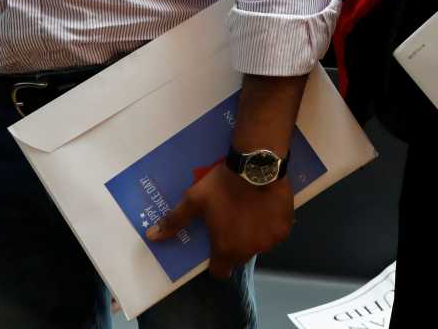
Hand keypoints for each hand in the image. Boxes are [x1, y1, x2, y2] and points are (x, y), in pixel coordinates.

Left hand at [146, 161, 293, 277]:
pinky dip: (271, 225)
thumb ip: (175, 221)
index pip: (220, 271)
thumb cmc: (223, 185)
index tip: (215, 247)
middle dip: (235, 245)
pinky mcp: (286, 227)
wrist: (257, 165)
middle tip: (231, 223)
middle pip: (240, 257)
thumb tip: (151, 237)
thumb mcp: (194, 200)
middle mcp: (250, 250)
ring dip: (254, 236)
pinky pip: (276, 233)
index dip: (216, 262)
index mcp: (227, 249)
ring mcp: (270, 240)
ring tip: (250, 213)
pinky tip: (265, 208)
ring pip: (259, 245)